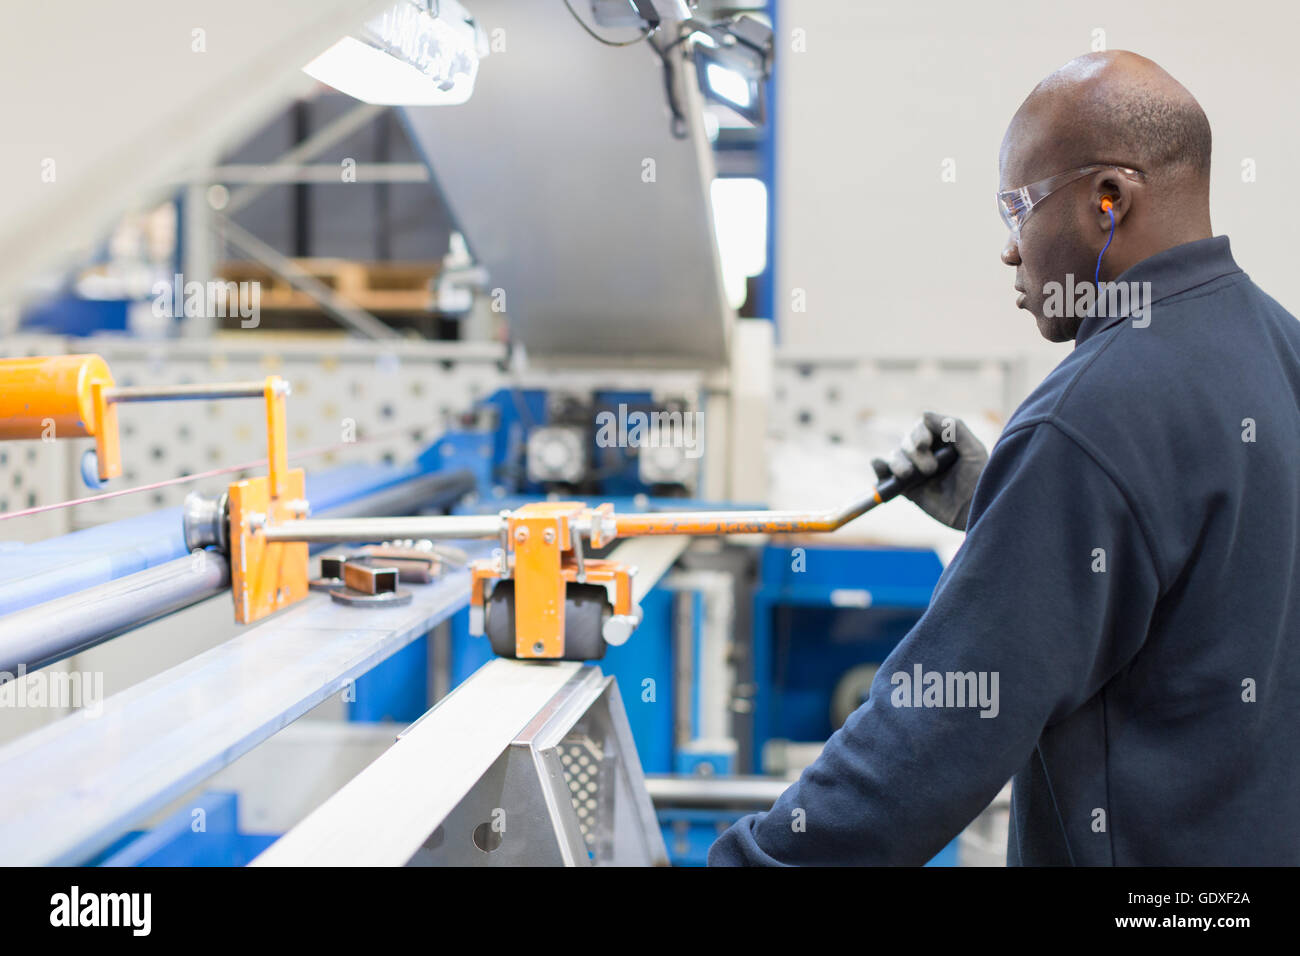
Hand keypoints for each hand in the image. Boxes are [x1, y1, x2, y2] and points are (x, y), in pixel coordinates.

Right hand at [872, 411, 987, 530]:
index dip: (919, 434)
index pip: (921, 428)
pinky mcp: (906, 488)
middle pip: (907, 443)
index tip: (924, 444)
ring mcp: (914, 470)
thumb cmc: (979, 478)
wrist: (975, 510)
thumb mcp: (973, 449)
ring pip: (895, 457)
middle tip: (931, 470)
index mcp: (941, 441)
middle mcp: (926, 453)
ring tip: (908, 475)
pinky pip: (886, 475)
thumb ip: (954, 428)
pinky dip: (879, 468)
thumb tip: (924, 413)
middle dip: (915, 454)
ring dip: (897, 463)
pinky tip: (877, 464)